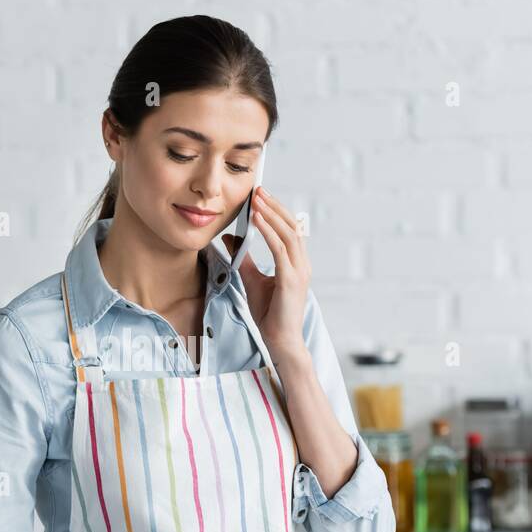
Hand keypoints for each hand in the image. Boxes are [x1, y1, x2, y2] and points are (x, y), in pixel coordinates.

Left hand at [222, 186, 310, 367]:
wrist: (279, 341)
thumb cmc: (269, 313)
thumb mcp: (251, 279)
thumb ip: (243, 258)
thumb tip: (229, 238)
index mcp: (296, 263)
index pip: (289, 229)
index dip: (276, 210)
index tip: (260, 196)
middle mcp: (302, 264)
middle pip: (291, 226)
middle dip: (274, 206)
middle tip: (258, 190)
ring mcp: (299, 272)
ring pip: (288, 234)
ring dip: (271, 214)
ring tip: (257, 200)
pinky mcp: (291, 280)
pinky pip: (280, 250)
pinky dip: (269, 232)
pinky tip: (257, 220)